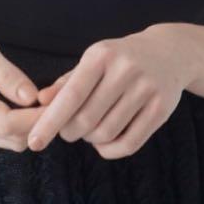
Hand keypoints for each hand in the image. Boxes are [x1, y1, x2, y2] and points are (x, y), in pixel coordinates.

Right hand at [0, 16, 46, 151]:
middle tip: (58, 99)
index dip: (38, 118)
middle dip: (39, 124)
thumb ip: (5, 73)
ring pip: (9, 141)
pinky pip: (1, 134)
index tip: (60, 101)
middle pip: (12, 138)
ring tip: (47, 100)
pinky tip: (28, 104)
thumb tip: (32, 98)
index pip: (8, 124)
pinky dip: (19, 125)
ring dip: (31, 126)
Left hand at [27, 24, 194, 158]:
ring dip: (91, 140)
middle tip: (69, 131)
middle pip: (87, 119)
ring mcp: (146, 88)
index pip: (71, 95)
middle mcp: (125, 69)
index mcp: (102, 55)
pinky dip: (110, 150)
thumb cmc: (120, 58)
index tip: (34, 142)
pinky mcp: (162, 108)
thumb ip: (66, 82)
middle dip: (70, 132)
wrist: (170, 52)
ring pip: (106, 133)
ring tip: (90, 131)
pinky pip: (130, 143)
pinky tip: (105, 143)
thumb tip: (40, 101)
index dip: (50, 121)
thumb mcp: (93, 61)